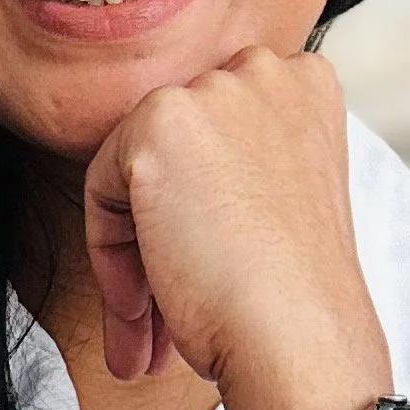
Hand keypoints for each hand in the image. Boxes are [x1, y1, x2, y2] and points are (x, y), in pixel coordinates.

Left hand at [80, 49, 389, 409]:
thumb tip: (175, 192)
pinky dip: (113, 258)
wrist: (301, 337)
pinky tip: (142, 314)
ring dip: (135, 259)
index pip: (220, 140)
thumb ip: (237, 170)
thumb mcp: (283, 202)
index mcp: (307, 88)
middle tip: (161, 319)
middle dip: (164, 237)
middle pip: (177, 155)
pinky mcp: (159, 124)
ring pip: (135, 174)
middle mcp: (266, 72)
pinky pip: (103, 192)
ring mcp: (213, 91)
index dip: (204, 214)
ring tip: (146, 338)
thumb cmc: (300, 295)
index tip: (206, 271)